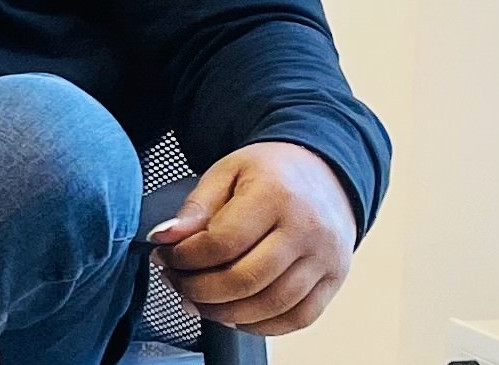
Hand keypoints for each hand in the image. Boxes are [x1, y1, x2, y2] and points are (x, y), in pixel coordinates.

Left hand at [147, 141, 356, 336]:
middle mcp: (306, 230)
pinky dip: (260, 325)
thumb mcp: (226, 172)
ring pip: (270, 306)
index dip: (187, 257)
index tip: (165, 255)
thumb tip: (163, 237)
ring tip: (197, 301)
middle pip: (246, 280)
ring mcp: (325, 259)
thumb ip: (195, 207)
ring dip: (225, 313)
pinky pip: (297, 319)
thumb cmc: (270, 172)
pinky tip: (234, 314)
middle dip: (200, 290)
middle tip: (176, 282)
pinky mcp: (334, 281)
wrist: (323, 173)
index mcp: (275, 195)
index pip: (223, 241)